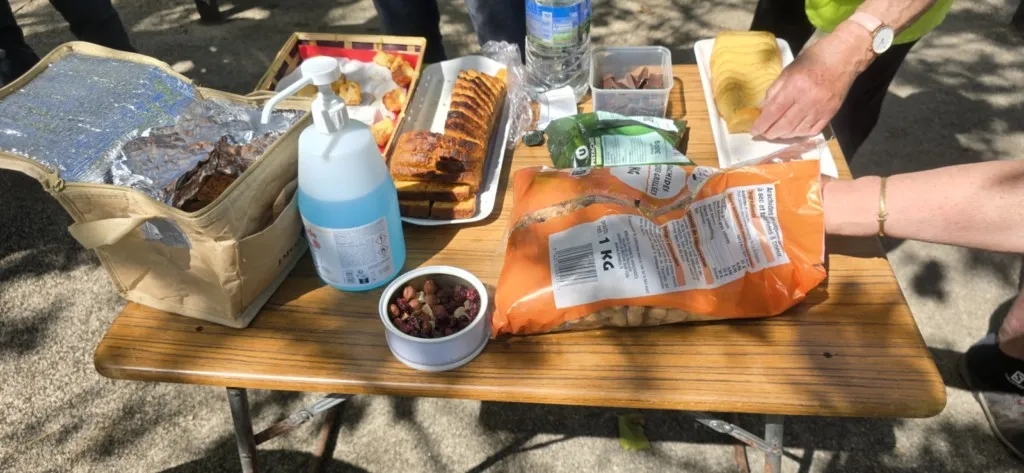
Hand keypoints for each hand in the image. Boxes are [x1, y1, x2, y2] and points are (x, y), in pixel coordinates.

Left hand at [751, 26, 871, 139]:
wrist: (844, 57)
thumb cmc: (814, 59)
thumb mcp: (789, 69)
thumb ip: (775, 90)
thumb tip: (762, 108)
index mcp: (795, 86)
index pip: (774, 111)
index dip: (762, 124)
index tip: (754, 131)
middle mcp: (808, 100)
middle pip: (784, 125)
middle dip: (770, 133)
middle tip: (763, 134)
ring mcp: (821, 109)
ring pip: (798, 131)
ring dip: (784, 135)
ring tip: (776, 133)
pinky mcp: (830, 113)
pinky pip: (812, 130)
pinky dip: (800, 134)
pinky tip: (793, 131)